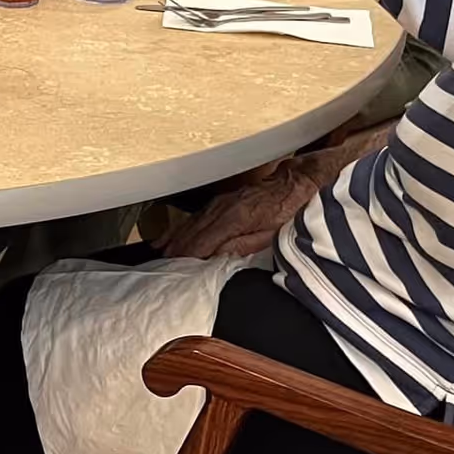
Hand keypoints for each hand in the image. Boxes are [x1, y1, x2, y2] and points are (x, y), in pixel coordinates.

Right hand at [163, 162, 317, 259]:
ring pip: (189, 225)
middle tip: (163, 268)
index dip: (188, 257)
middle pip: (191, 234)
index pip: (202, 243)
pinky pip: (193, 218)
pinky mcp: (218, 202)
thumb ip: (244, 245)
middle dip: (176, 252)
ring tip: (162, 256)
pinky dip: (179, 229)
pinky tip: (169, 237)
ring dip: (174, 241)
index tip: (177, 270)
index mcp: (234, 220)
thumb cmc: (286, 210)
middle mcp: (220, 210)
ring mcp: (217, 204)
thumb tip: (218, 256)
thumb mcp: (272, 234)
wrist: (292, 183)